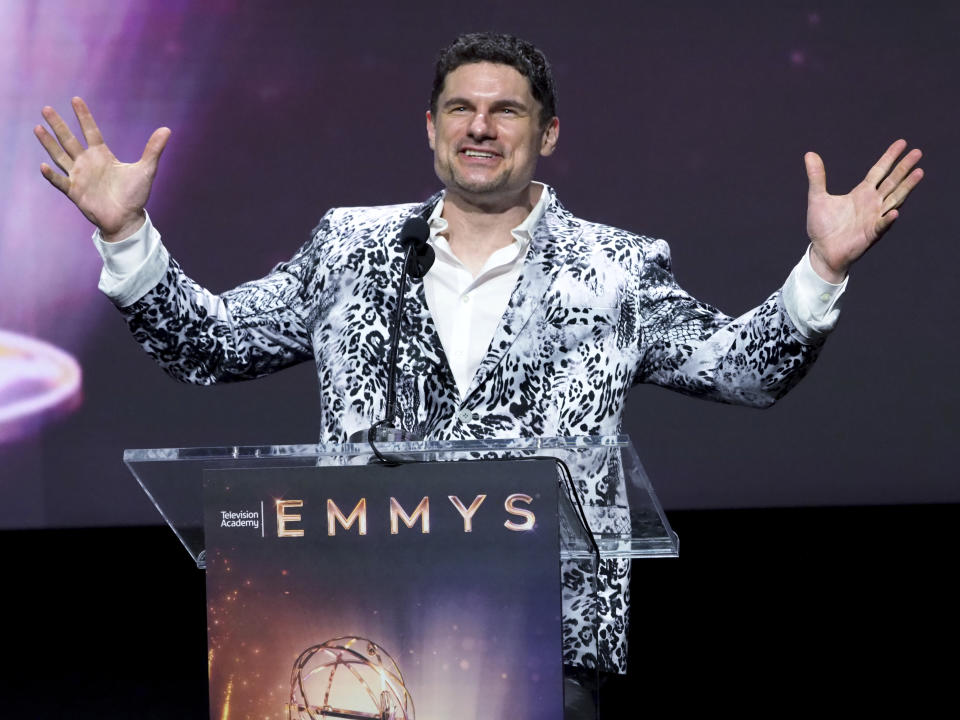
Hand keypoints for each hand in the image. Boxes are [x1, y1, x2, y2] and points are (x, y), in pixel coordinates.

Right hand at [35, 97, 170, 241]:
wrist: (127, 219)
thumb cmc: (135, 195)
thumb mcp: (146, 170)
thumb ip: (153, 150)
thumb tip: (167, 129)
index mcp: (102, 155)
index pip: (91, 131)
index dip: (83, 116)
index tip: (75, 99)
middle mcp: (87, 163)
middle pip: (69, 140)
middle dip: (58, 125)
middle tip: (46, 108)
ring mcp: (79, 176)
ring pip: (60, 156)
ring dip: (49, 143)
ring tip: (38, 128)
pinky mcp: (74, 192)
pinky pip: (60, 181)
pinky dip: (52, 175)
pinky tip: (43, 166)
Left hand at [804, 139, 922, 282]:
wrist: (822, 251)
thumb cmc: (822, 226)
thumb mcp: (817, 198)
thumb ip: (816, 177)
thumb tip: (809, 154)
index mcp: (861, 193)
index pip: (879, 171)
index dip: (889, 157)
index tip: (902, 143)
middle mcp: (872, 203)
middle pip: (892, 181)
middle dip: (904, 167)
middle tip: (917, 152)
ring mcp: (874, 218)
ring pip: (894, 199)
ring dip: (906, 187)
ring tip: (919, 172)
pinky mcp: (871, 234)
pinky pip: (881, 225)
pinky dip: (887, 219)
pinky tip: (894, 212)